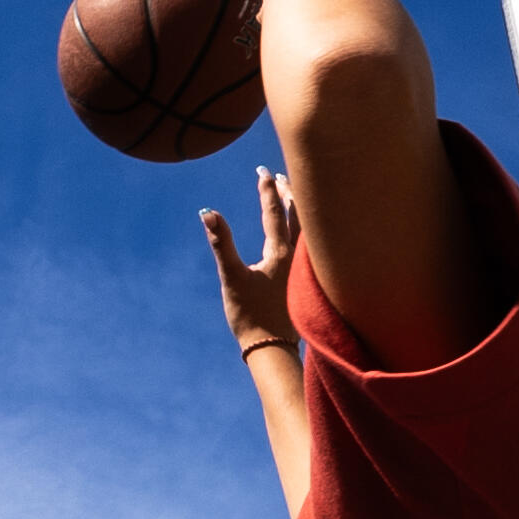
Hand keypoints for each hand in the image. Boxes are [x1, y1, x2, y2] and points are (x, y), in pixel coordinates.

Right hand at [200, 164, 301, 359]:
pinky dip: (305, 228)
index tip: (262, 170)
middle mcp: (298, 257)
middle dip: (289, 192)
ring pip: (307, 229)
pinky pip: (310, 244)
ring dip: (299, 209)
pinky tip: (302, 232)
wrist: (271, 348)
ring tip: (292, 195)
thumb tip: (208, 213)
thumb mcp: (231, 278)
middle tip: (279, 175)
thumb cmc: (250, 316)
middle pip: (299, 215)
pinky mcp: (306, 280)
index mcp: (281, 253)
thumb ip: (221, 244)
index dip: (268, 189)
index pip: (275, 211)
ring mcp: (304, 269)